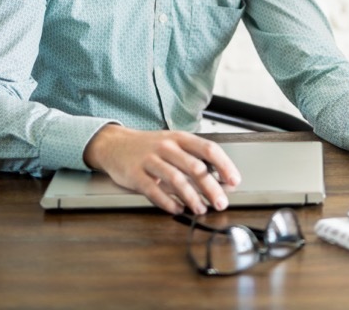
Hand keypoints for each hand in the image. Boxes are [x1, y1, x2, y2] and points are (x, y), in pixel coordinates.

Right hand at [82, 125, 240, 214]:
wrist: (114, 144)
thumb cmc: (149, 147)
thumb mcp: (173, 144)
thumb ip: (193, 158)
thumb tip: (219, 178)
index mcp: (180, 138)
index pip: (208, 149)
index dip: (224, 165)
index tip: (234, 180)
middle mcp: (166, 147)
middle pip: (195, 167)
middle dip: (212, 187)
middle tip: (221, 202)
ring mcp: (150, 160)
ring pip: (176, 180)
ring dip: (192, 197)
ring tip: (200, 209)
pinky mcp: (135, 175)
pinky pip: (154, 191)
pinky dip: (167, 202)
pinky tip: (177, 210)